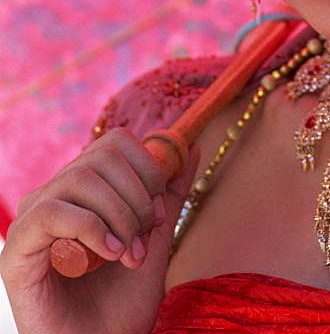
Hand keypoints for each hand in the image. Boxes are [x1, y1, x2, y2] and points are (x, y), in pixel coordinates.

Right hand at [0, 128, 199, 333]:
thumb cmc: (122, 304)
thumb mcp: (155, 239)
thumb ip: (170, 194)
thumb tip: (194, 146)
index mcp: (82, 190)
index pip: (115, 143)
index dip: (147, 169)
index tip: (161, 213)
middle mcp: (54, 195)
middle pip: (102, 156)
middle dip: (136, 197)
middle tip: (145, 239)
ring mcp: (33, 219)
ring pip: (80, 178)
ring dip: (118, 215)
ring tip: (128, 255)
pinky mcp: (18, 248)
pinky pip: (53, 211)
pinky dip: (92, 227)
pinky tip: (110, 254)